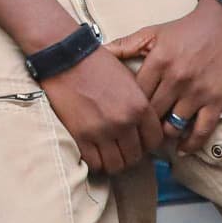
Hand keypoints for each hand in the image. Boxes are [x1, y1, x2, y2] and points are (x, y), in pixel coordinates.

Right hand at [38, 46, 162, 173]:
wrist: (67, 57)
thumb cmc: (97, 65)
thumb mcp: (129, 79)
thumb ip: (139, 103)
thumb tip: (143, 125)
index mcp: (140, 106)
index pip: (155, 140)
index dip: (148, 145)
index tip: (139, 142)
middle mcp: (125, 121)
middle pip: (136, 156)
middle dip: (130, 155)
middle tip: (121, 150)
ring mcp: (102, 130)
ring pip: (116, 165)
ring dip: (114, 163)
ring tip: (108, 155)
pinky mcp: (81, 135)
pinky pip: (95, 163)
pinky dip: (96, 163)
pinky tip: (94, 154)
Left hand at [103, 2, 221, 153]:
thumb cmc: (184, 30)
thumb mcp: (151, 33)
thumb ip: (123, 45)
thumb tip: (96, 52)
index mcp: (158, 62)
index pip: (134, 96)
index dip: (125, 109)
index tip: (120, 116)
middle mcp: (176, 78)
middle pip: (150, 114)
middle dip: (141, 126)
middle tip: (134, 134)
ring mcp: (197, 91)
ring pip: (173, 125)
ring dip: (163, 135)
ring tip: (155, 138)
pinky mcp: (216, 99)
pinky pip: (202, 129)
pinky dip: (191, 143)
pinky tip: (182, 149)